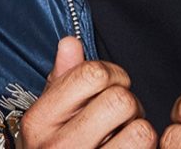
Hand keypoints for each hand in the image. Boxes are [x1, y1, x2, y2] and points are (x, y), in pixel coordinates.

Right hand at [16, 36, 156, 147]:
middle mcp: (57, 148)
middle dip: (129, 104)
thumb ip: (60, 80)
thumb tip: (70, 42)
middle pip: (120, 99)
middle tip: (120, 117)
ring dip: (141, 133)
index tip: (110, 86)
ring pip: (141, 131)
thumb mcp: (47, 119)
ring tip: (125, 139)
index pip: (93, 73)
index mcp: (39, 122)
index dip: (112, 74)